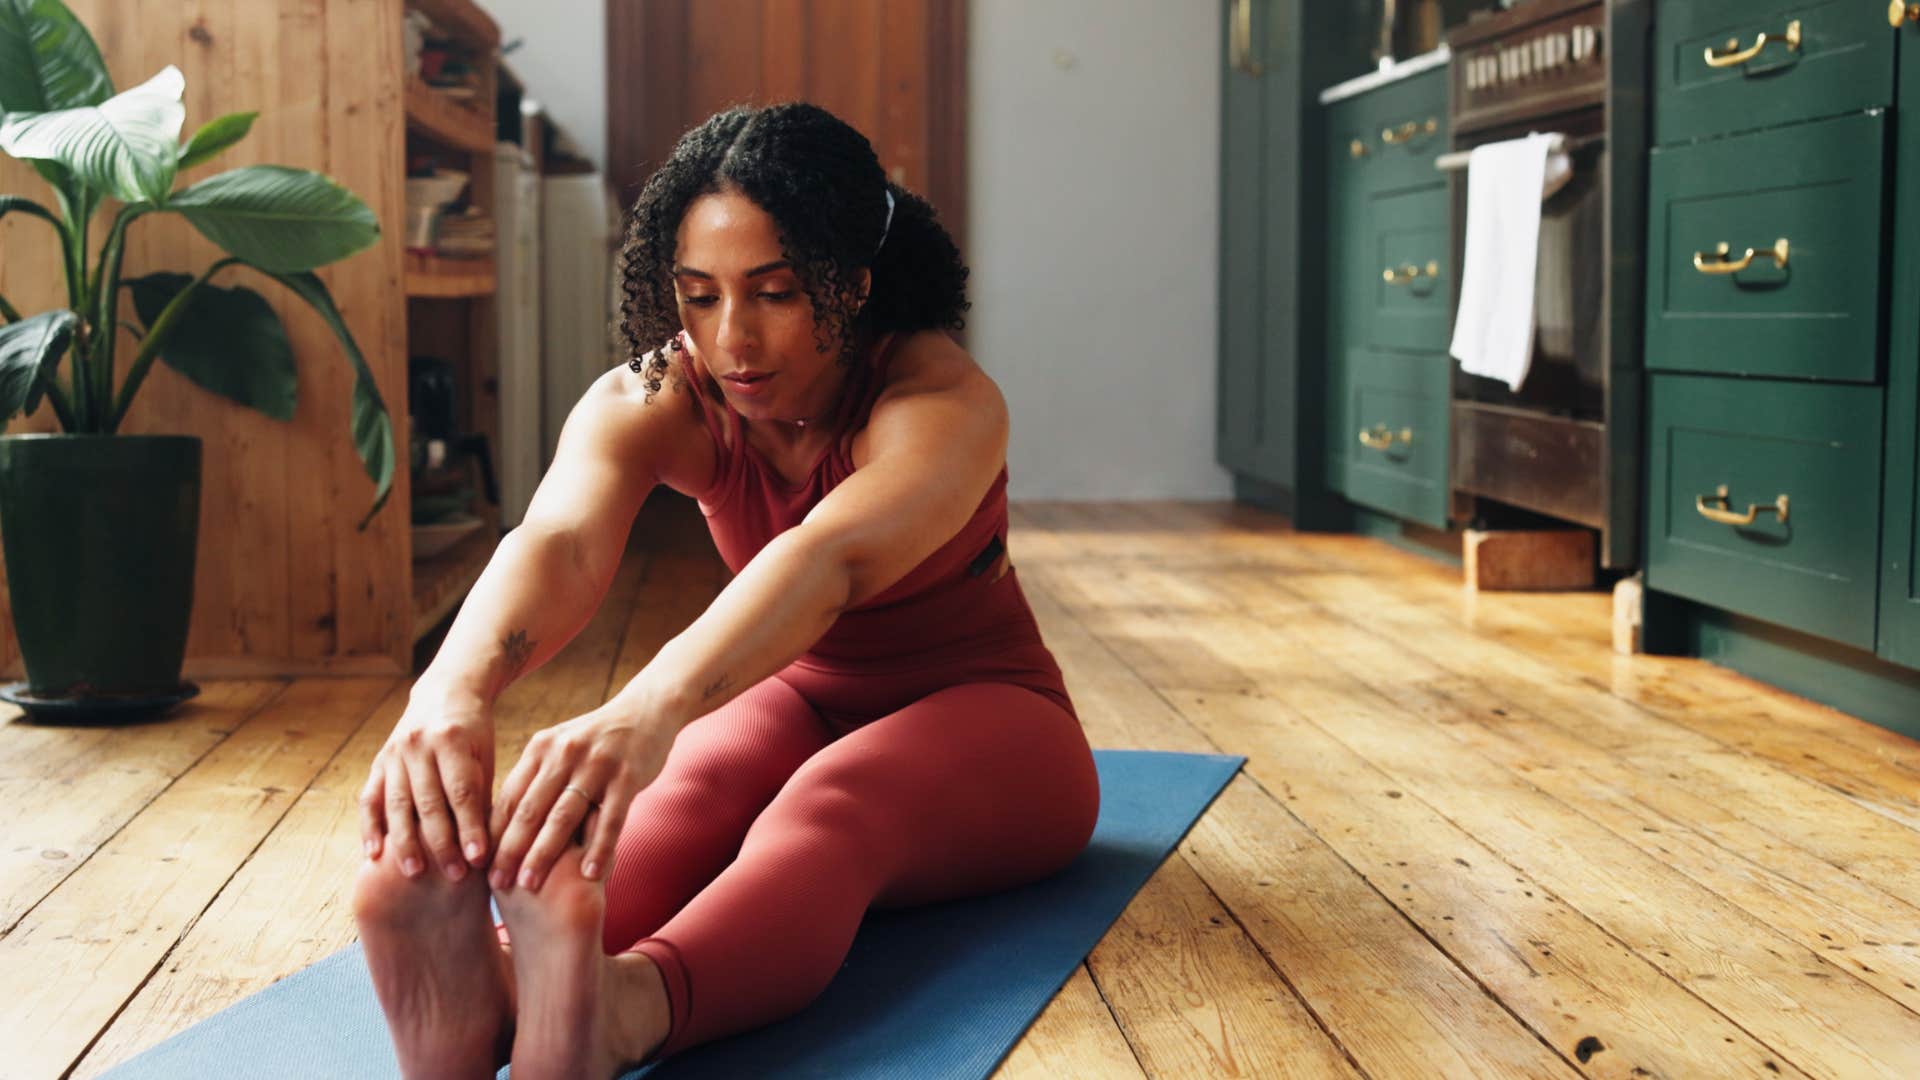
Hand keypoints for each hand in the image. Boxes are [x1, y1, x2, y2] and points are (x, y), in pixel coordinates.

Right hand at [359, 691, 495, 880]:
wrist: (446, 691)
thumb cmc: (475, 733)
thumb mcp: (485, 754)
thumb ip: (481, 793)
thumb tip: (485, 844)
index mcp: (453, 740)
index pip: (462, 792)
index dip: (471, 827)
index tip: (480, 859)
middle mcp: (418, 745)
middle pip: (429, 802)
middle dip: (442, 843)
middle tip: (455, 876)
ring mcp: (394, 753)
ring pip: (397, 804)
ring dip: (404, 842)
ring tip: (414, 874)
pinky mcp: (379, 761)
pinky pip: (370, 798)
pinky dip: (369, 828)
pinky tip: (373, 855)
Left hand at [488, 703, 674, 891]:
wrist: (647, 709)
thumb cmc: (597, 740)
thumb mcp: (560, 747)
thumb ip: (536, 777)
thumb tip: (502, 820)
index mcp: (541, 748)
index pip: (509, 797)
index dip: (492, 834)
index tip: (480, 865)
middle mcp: (564, 754)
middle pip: (530, 810)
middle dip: (509, 850)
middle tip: (496, 883)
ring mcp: (597, 765)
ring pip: (563, 817)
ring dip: (543, 854)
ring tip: (530, 884)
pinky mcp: (627, 777)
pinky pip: (610, 819)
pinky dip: (599, 848)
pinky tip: (589, 874)